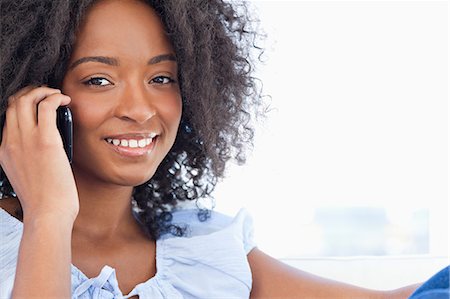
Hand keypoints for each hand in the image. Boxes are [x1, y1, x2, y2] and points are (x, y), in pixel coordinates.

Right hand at [0, 86, 78, 222]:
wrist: (47, 215)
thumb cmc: (45, 201)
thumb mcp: (27, 176)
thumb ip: (29, 158)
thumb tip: (45, 148)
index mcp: (4, 151)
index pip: (8, 117)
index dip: (22, 104)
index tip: (38, 103)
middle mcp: (10, 142)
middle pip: (13, 103)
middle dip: (30, 91)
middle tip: (47, 93)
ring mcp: (26, 140)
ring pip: (25, 100)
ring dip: (42, 91)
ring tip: (57, 94)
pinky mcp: (45, 141)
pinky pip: (46, 107)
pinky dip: (54, 97)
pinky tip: (64, 99)